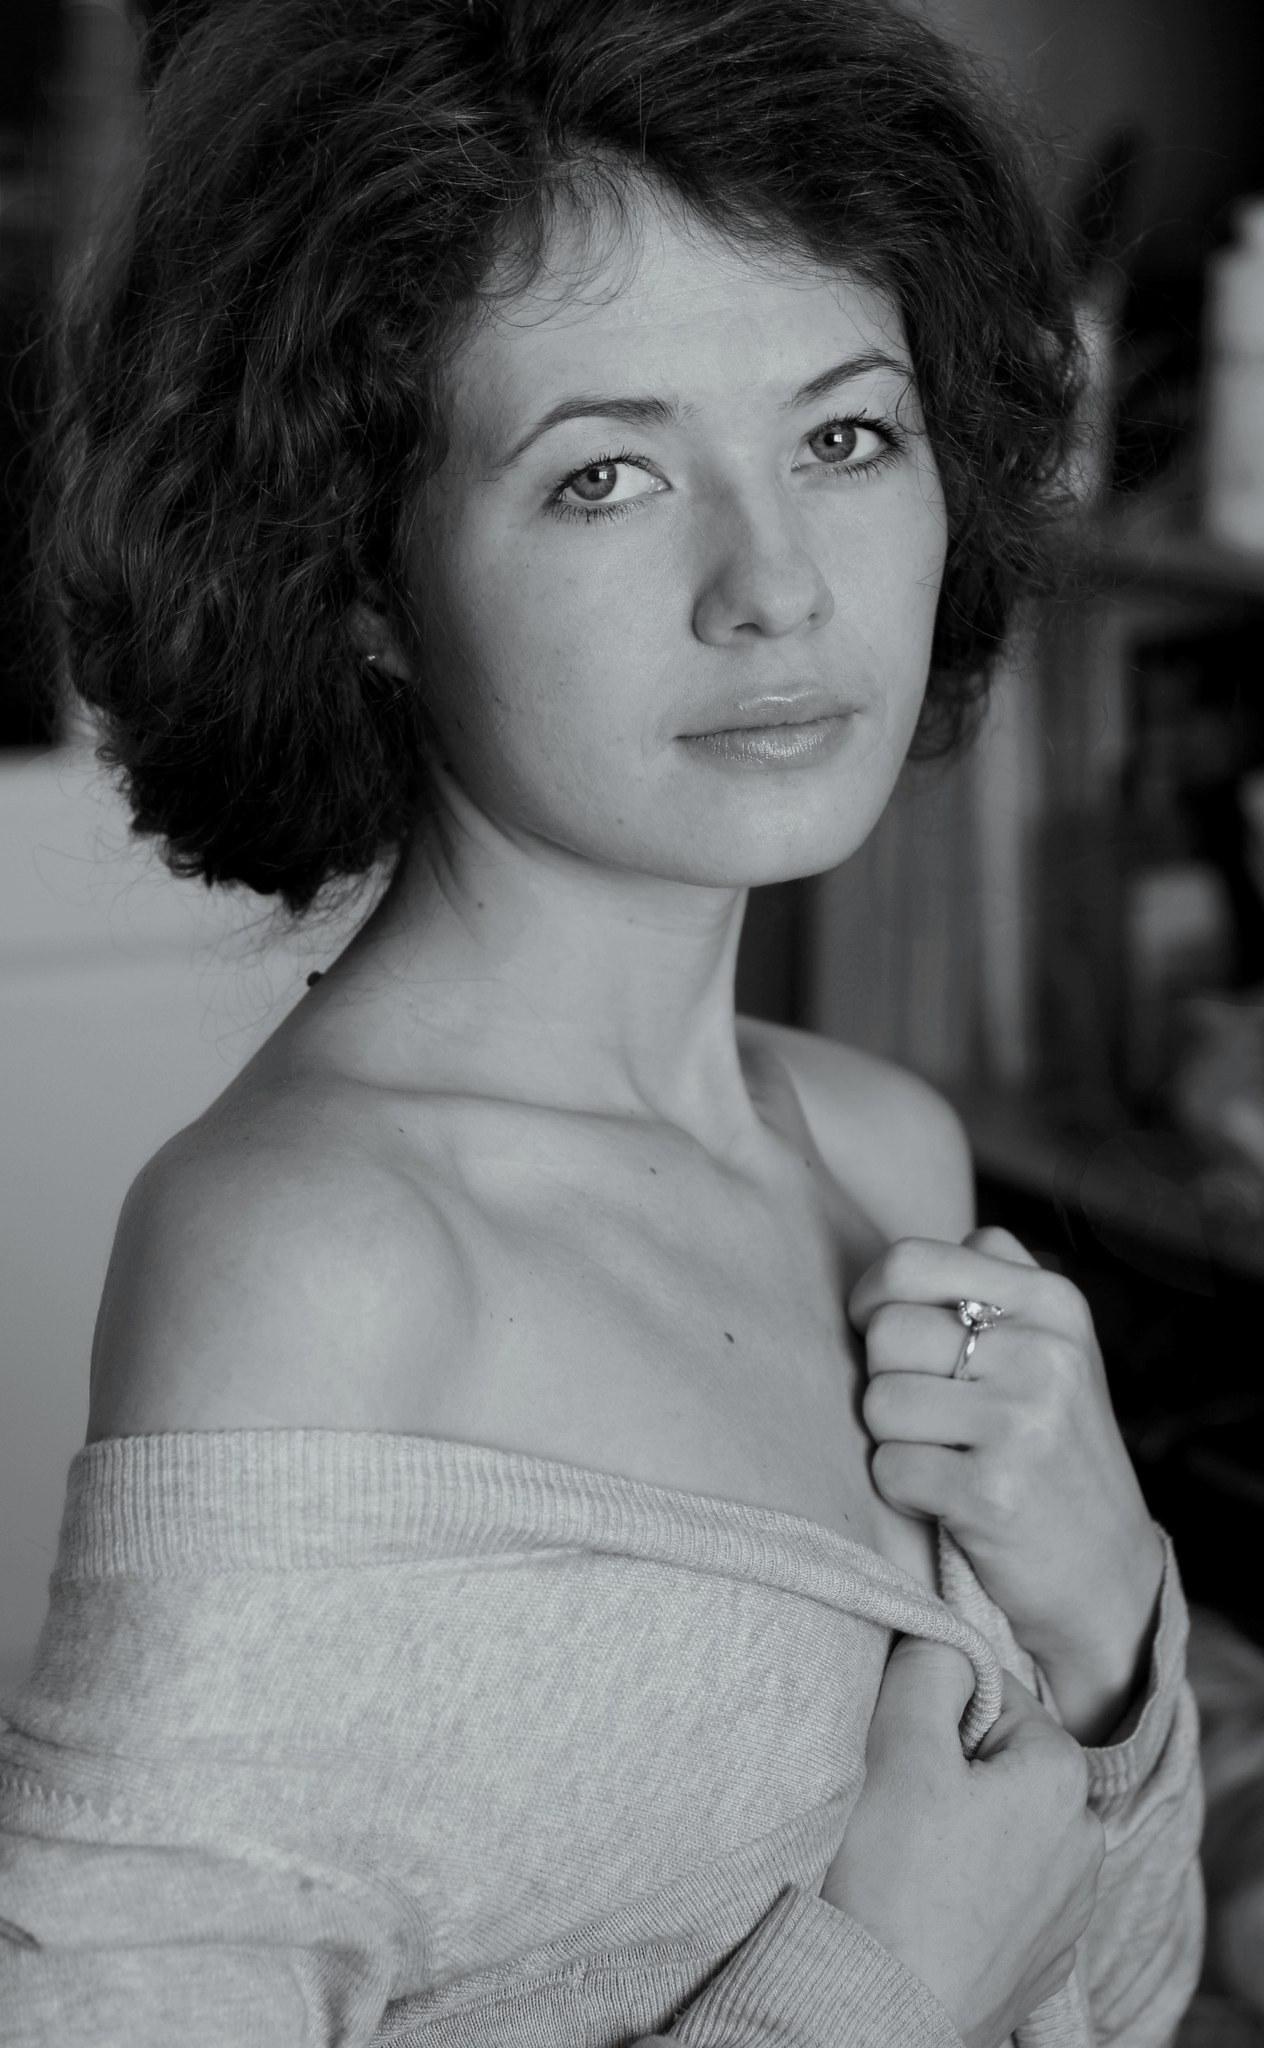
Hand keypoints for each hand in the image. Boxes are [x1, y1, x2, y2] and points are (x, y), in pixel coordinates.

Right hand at [821, 1638, 1104, 2047]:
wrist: (877, 2012)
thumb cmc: (890, 1877)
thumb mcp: (899, 1740)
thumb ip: (929, 1663)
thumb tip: (943, 1640)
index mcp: (1063, 1776)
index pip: (992, 1695)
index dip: (932, 1709)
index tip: (896, 1750)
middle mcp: (1087, 1841)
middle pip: (1001, 1762)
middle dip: (949, 1769)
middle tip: (896, 1806)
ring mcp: (1069, 1909)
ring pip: (1004, 1826)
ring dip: (960, 1828)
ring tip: (907, 1859)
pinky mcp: (1042, 1960)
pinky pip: (1004, 1891)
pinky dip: (968, 1887)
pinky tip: (927, 1905)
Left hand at [848, 1227, 1164, 1742]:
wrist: (1107, 1571)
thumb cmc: (1051, 1445)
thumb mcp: (1049, 1344)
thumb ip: (983, 1283)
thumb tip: (886, 1269)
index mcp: (1053, 1301)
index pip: (910, 1261)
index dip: (871, 1297)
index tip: (877, 1327)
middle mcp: (1045, 1353)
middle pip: (884, 1333)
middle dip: (886, 1378)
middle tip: (931, 1414)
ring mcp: (1023, 1424)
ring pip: (878, 1402)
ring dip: (892, 1438)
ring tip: (945, 1455)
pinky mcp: (994, 1494)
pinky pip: (889, 1469)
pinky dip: (902, 1489)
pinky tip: (947, 1497)